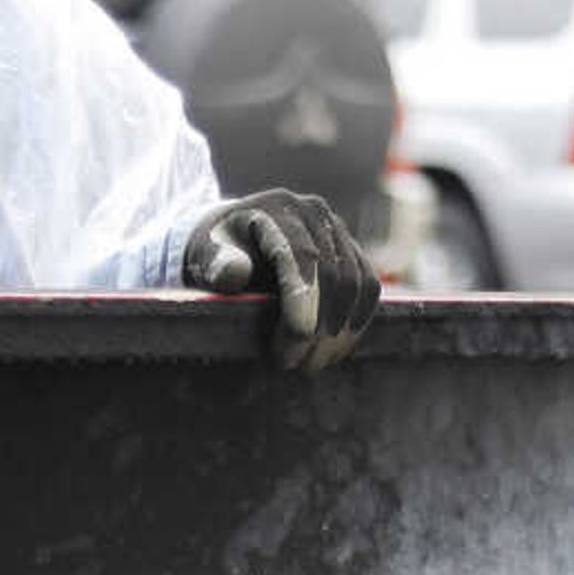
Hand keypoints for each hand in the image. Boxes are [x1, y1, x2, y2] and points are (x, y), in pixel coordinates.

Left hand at [183, 190, 380, 371]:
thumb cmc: (215, 251)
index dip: (303, 301)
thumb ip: (216, 264)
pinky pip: (368, 289)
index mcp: (278, 209)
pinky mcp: (352, 251)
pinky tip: (334, 350)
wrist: (232, 237)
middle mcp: (315, 212)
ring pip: (357, 284)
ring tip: (312, 364)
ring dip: (340, 332)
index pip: (302, 256)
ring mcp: (338, 230)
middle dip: (319, 327)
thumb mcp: (205, 255)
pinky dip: (356, 323)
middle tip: (296, 365)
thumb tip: (234, 274)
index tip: (296, 343)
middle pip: (334, 274)